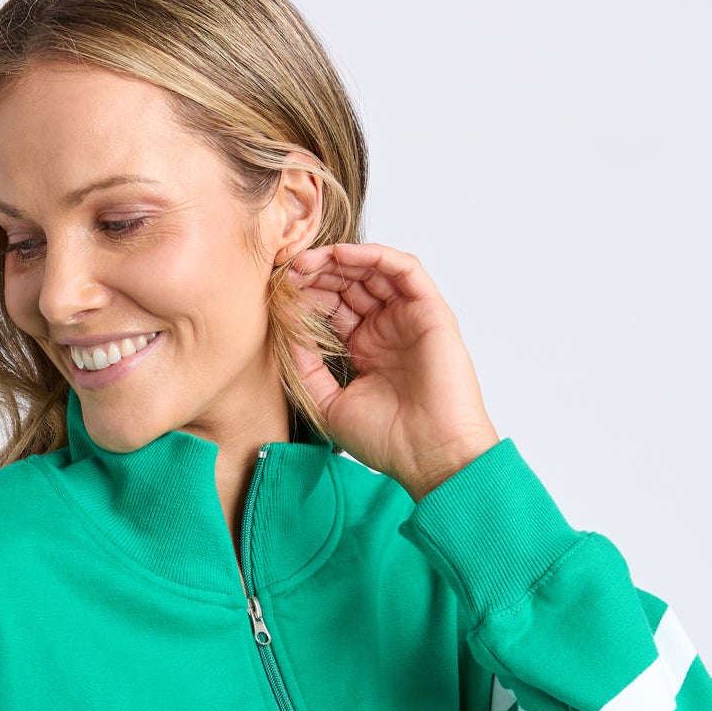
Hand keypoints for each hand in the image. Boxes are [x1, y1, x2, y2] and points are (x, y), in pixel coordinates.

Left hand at [287, 242, 500, 498]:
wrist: (429, 455)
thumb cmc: (387, 440)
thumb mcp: (328, 404)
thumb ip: (306, 368)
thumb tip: (287, 332)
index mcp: (365, 349)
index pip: (333, 307)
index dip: (307, 295)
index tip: (280, 293)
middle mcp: (387, 330)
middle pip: (350, 284)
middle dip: (319, 273)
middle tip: (291, 270)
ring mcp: (409, 318)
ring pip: (374, 270)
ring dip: (341, 260)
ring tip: (310, 260)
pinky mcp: (431, 311)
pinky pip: (404, 269)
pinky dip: (375, 256)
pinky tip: (343, 256)